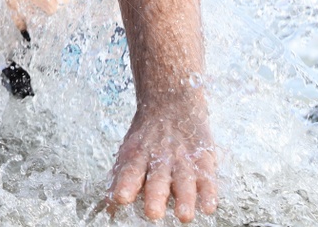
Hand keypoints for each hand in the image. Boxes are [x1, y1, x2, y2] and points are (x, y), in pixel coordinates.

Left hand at [104, 95, 217, 221]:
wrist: (171, 101)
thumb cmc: (147, 137)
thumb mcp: (129, 151)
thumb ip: (121, 180)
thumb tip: (109, 208)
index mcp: (138, 157)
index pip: (130, 172)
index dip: (125, 185)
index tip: (121, 198)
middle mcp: (160, 160)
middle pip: (157, 180)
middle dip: (155, 197)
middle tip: (153, 213)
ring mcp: (182, 160)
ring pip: (183, 180)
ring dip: (184, 198)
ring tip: (183, 216)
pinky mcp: (202, 161)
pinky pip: (207, 179)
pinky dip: (208, 193)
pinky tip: (208, 207)